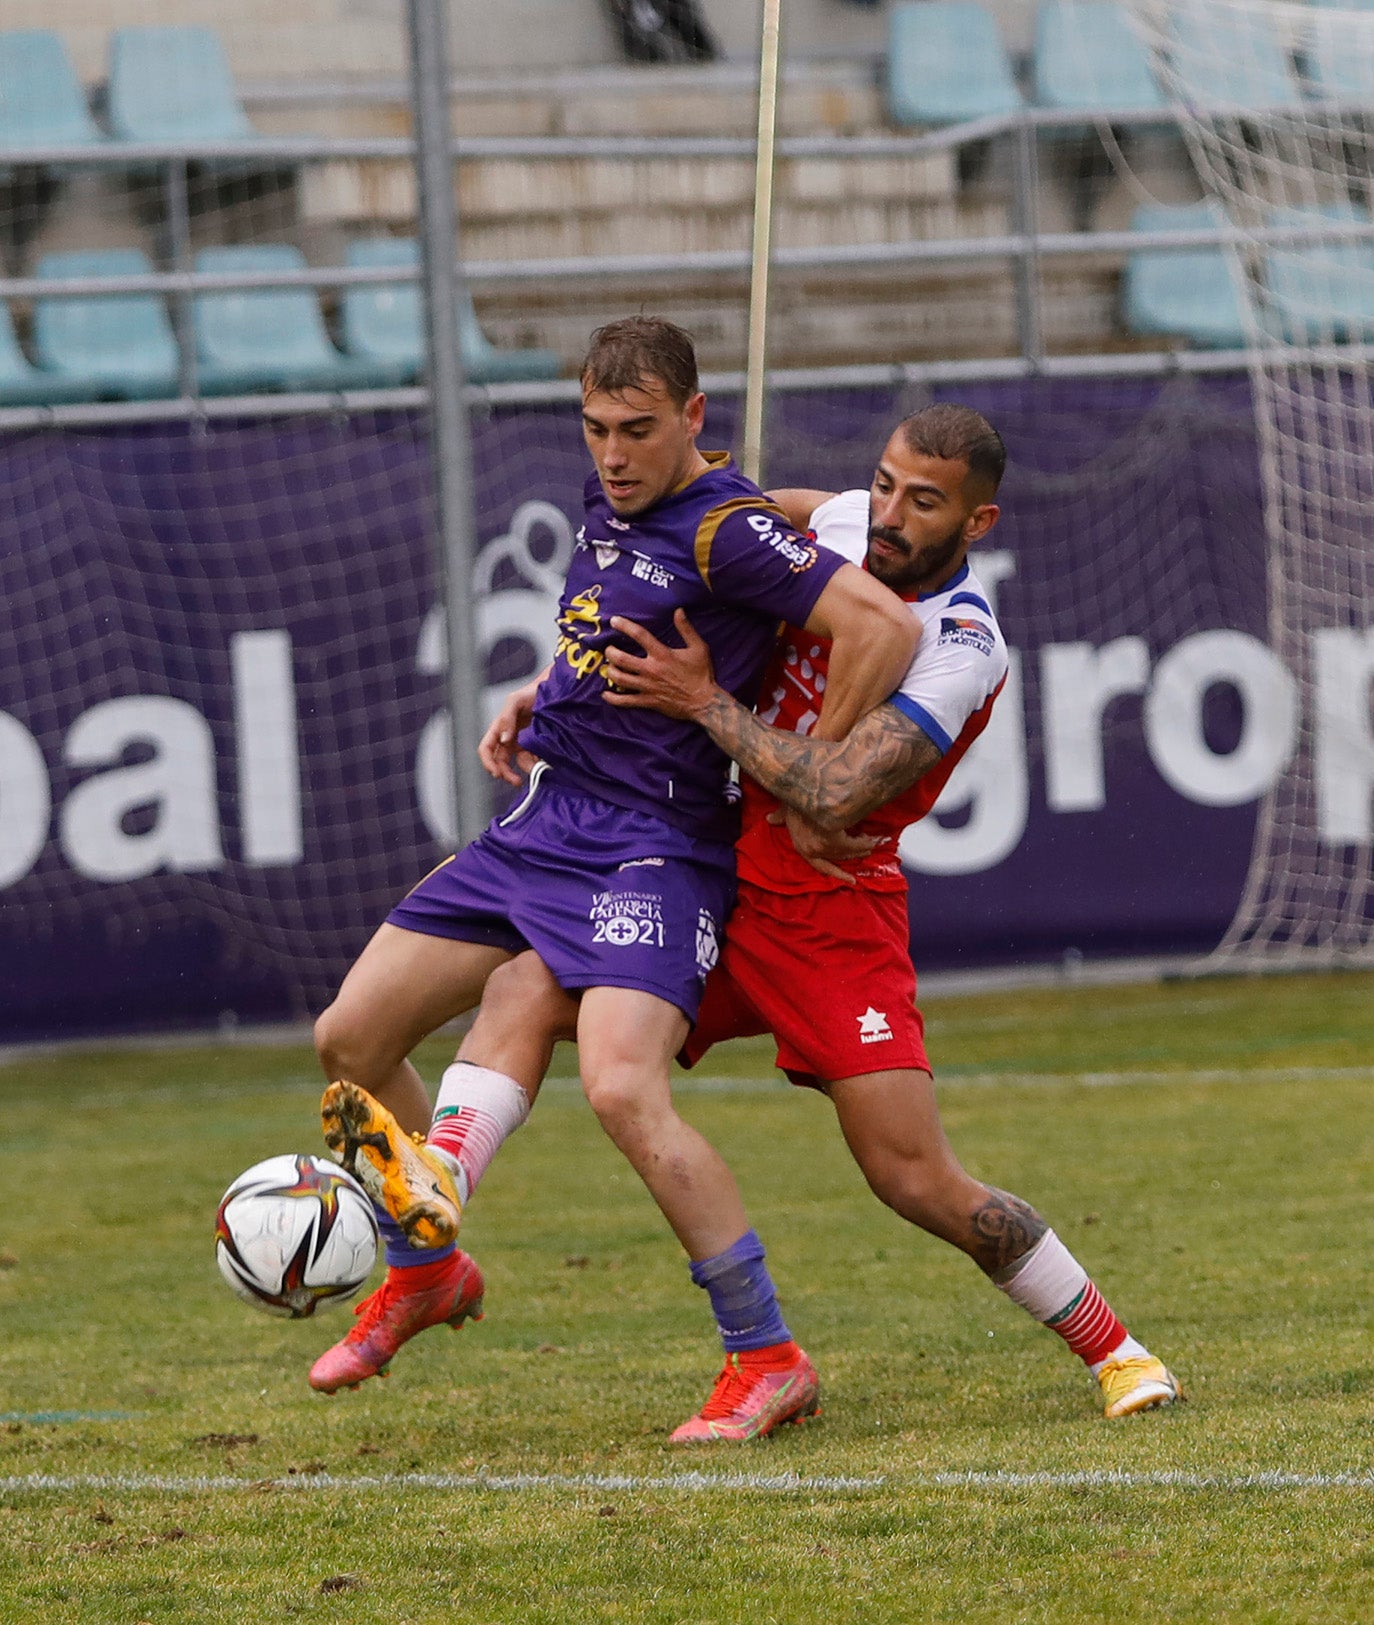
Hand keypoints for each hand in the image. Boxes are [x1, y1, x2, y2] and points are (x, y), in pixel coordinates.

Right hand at [479, 680, 540, 785]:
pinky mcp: (536, 745)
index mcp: (499, 729)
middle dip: (506, 774)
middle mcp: (508, 738)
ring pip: (519, 763)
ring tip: (539, 768)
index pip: (486, 749)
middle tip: (516, 781)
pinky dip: (538, 763)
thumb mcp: (515, 701)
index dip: (488, 762)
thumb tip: (505, 740)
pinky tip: (545, 762)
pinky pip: (534, 759)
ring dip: (527, 769)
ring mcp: (523, 743)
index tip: (496, 773)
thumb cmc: (530, 692)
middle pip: (500, 762)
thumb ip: (507, 718)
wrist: (553, 691)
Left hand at [602, 608, 717, 720]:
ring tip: (609, 667)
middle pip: (621, 659)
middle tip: (609, 649)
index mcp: (662, 655)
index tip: (613, 621)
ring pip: (619, 679)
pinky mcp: (648, 701)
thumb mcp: (699, 648)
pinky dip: (612, 698)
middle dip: (610, 652)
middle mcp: (651, 670)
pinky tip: (605, 694)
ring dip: (610, 671)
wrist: (704, 703)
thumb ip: (686, 629)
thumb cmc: (702, 674)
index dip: (624, 626)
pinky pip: (625, 701)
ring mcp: (647, 687)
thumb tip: (678, 611)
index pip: (639, 636)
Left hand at [768, 805, 880, 884]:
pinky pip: (855, 844)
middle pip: (838, 859)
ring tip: (870, 842)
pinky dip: (865, 842)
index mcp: (802, 847)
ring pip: (848, 852)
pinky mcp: (834, 838)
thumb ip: (780, 815)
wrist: (802, 788)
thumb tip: (769, 819)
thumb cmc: (795, 798)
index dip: (838, 873)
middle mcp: (811, 851)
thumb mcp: (786, 807)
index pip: (822, 867)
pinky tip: (873, 839)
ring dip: (861, 848)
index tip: (852, 880)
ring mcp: (822, 846)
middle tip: (865, 850)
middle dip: (854, 854)